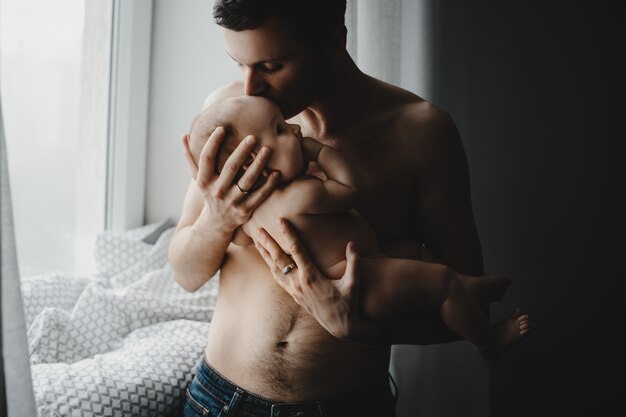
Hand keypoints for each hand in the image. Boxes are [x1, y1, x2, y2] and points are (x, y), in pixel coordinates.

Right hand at [181, 128, 279, 233]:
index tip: (222, 128)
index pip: (206, 159)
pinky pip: (260, 195)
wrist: (216, 223)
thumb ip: (191, 157)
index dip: (213, 143)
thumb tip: (184, 134)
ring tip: (267, 150)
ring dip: (259, 164)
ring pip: (248, 181)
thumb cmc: (209, 193)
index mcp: (204, 181)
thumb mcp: (198, 178)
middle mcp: (217, 191)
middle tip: (253, 136)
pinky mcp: (245, 210)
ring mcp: (232, 202)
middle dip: (242, 151)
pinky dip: (269, 184)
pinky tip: (276, 172)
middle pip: (231, 167)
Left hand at [254, 218, 384, 343]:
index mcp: (311, 276)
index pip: (296, 250)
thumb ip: (354, 262)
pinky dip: (271, 268)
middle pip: (278, 259)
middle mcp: (299, 283)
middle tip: (258, 229)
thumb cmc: (349, 304)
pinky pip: (278, 279)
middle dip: (268, 243)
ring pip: (274, 269)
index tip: (280, 221)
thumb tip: (352, 243)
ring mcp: (295, 291)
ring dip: (265, 255)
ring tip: (257, 242)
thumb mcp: (354, 284)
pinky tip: (268, 262)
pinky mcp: (295, 296)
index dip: (288, 234)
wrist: (342, 327)